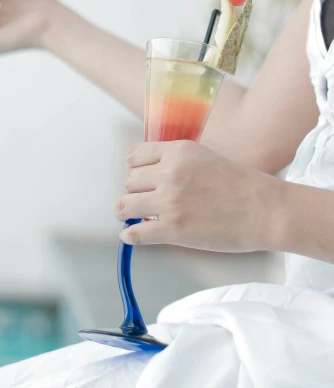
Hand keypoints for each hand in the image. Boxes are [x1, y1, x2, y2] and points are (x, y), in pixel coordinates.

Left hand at [114, 141, 282, 251]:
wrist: (265, 210)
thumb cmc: (241, 185)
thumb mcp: (204, 157)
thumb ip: (176, 161)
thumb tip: (150, 175)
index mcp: (178, 151)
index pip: (134, 156)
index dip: (135, 168)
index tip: (140, 178)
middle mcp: (170, 173)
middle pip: (128, 181)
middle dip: (135, 191)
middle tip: (145, 200)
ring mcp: (169, 202)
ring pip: (123, 205)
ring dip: (126, 212)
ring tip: (134, 216)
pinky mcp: (173, 229)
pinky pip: (135, 233)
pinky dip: (130, 236)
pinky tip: (132, 236)